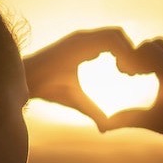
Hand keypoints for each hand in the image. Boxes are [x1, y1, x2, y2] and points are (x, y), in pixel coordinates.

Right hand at [23, 28, 137, 130]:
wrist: (29, 84)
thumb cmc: (50, 90)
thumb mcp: (79, 102)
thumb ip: (94, 112)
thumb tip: (106, 129)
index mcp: (87, 49)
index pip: (116, 43)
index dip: (128, 57)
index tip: (131, 76)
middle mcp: (86, 40)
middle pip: (120, 36)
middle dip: (132, 53)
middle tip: (134, 75)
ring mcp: (82, 38)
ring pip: (117, 34)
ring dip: (129, 52)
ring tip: (128, 74)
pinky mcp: (79, 41)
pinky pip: (109, 39)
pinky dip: (121, 52)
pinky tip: (120, 71)